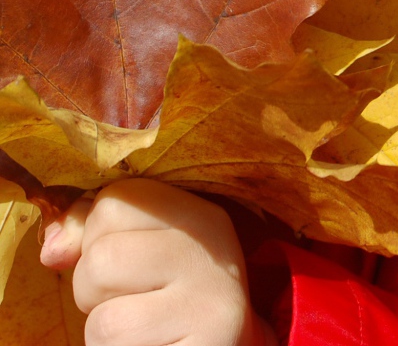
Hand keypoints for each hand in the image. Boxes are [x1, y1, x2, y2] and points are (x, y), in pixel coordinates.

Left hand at [38, 180, 276, 345]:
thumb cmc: (167, 305)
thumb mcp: (141, 257)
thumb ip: (95, 237)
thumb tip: (52, 249)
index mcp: (197, 215)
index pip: (115, 201)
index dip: (96, 237)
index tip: (125, 263)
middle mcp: (210, 251)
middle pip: (102, 258)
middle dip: (92, 293)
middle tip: (130, 304)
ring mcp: (209, 303)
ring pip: (105, 321)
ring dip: (105, 337)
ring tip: (140, 334)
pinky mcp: (207, 345)